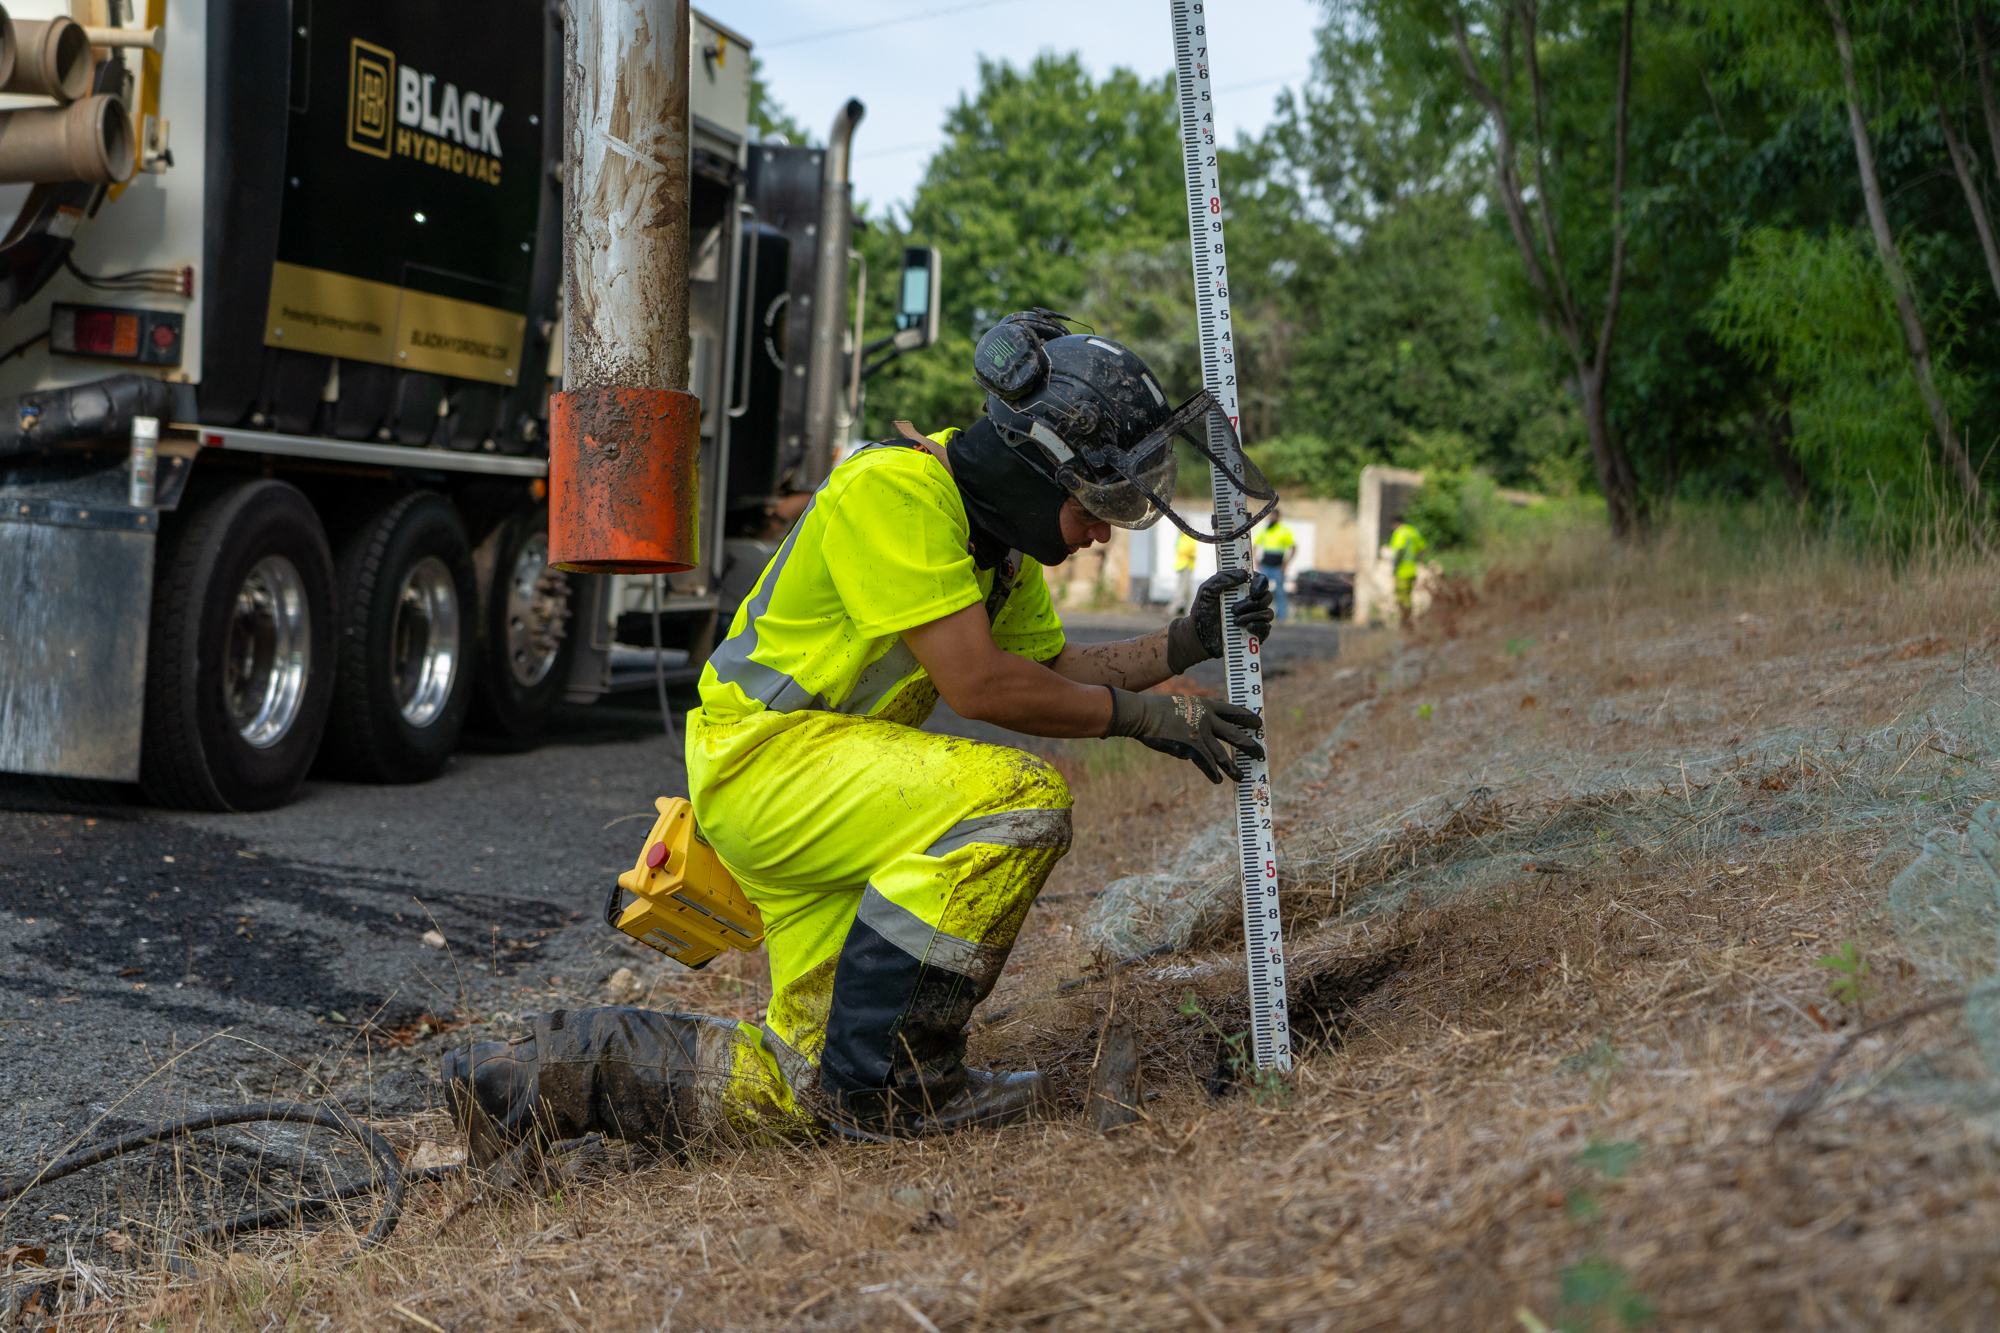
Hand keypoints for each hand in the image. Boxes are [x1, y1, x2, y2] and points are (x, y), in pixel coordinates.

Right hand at [1103, 688, 1263, 783]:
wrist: (1144, 714)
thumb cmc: (1157, 710)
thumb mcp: (1182, 707)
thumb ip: (1196, 720)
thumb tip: (1201, 744)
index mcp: (1206, 705)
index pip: (1232, 711)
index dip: (1246, 717)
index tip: (1258, 723)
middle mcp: (1208, 719)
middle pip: (1234, 734)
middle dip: (1249, 745)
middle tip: (1261, 753)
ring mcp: (1201, 734)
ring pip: (1223, 754)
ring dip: (1233, 767)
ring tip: (1242, 776)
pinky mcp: (1191, 748)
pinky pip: (1206, 764)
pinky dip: (1212, 773)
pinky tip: (1218, 780)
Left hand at [1167, 569, 1275, 672]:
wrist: (1198, 636)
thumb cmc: (1203, 610)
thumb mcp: (1207, 590)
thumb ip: (1222, 578)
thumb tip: (1244, 574)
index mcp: (1243, 588)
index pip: (1261, 580)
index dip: (1261, 584)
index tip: (1252, 591)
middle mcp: (1252, 602)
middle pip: (1267, 597)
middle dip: (1252, 603)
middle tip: (1233, 609)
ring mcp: (1255, 618)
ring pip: (1268, 613)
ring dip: (1252, 616)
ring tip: (1234, 621)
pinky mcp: (1255, 634)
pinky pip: (1266, 629)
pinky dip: (1258, 627)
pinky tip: (1247, 627)